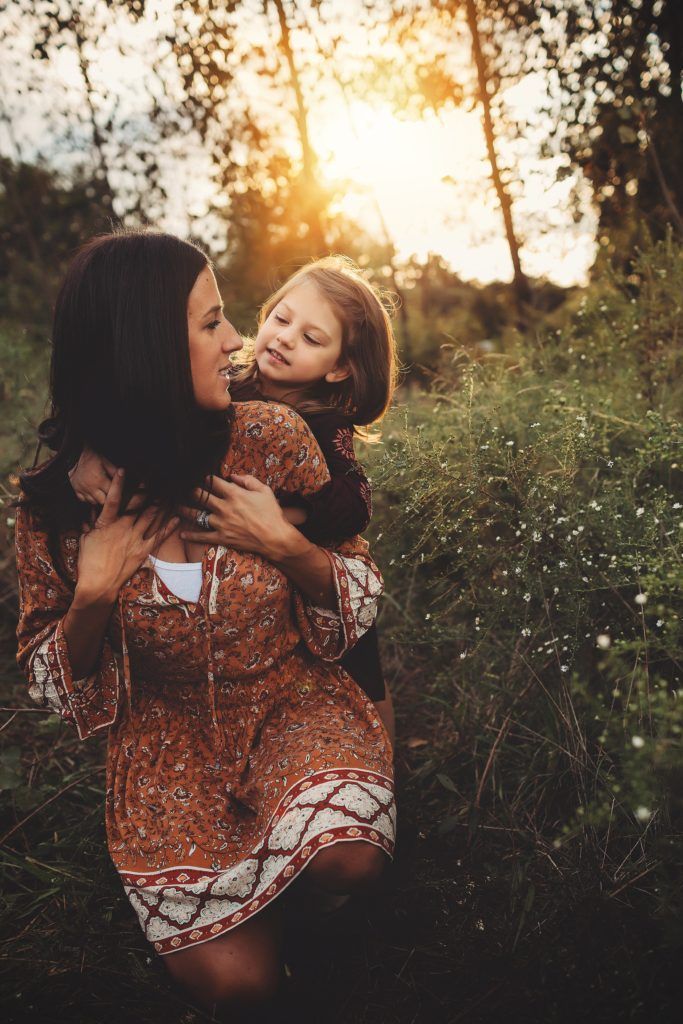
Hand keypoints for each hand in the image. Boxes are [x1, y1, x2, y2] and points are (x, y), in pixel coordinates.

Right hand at [69, 447, 117, 504]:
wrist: (76, 456)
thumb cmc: (92, 458)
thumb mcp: (106, 462)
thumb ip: (115, 471)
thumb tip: (123, 477)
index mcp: (99, 480)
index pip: (112, 493)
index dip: (116, 493)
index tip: (119, 492)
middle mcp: (90, 487)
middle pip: (103, 501)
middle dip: (108, 498)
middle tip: (110, 493)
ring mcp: (82, 490)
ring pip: (93, 502)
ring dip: (99, 499)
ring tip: (102, 492)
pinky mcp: (76, 490)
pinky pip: (84, 500)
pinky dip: (89, 498)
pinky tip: (93, 493)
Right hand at [74, 470, 178, 606]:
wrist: (98, 584)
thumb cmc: (88, 562)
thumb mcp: (85, 539)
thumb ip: (90, 524)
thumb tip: (90, 512)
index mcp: (106, 523)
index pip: (113, 499)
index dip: (118, 483)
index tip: (124, 470)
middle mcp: (123, 528)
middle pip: (136, 505)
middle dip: (145, 490)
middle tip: (154, 478)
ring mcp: (134, 539)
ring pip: (150, 517)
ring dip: (159, 504)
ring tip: (167, 491)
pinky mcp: (142, 551)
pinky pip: (158, 537)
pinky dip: (168, 527)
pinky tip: (176, 518)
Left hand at [179, 474, 296, 558]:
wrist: (275, 538)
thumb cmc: (272, 513)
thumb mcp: (264, 491)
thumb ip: (248, 480)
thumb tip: (232, 476)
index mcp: (234, 494)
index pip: (213, 482)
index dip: (205, 478)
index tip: (201, 477)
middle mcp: (224, 507)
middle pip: (201, 496)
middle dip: (191, 490)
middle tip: (184, 488)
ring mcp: (221, 523)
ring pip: (197, 515)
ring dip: (185, 510)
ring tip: (177, 506)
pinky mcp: (222, 538)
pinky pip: (202, 536)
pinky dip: (191, 535)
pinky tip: (182, 534)